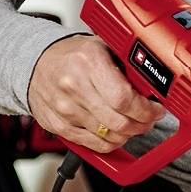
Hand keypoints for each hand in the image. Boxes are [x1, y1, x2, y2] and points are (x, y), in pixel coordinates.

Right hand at [28, 35, 161, 152]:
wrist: (34, 62)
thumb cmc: (71, 55)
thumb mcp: (102, 46)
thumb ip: (126, 63)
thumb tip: (152, 83)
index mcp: (89, 62)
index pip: (124, 98)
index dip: (146, 109)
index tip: (155, 109)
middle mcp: (75, 87)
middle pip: (119, 122)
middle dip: (142, 124)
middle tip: (148, 118)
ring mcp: (65, 109)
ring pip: (108, 137)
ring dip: (128, 134)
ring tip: (133, 124)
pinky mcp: (58, 126)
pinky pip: (93, 145)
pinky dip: (110, 143)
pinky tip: (115, 133)